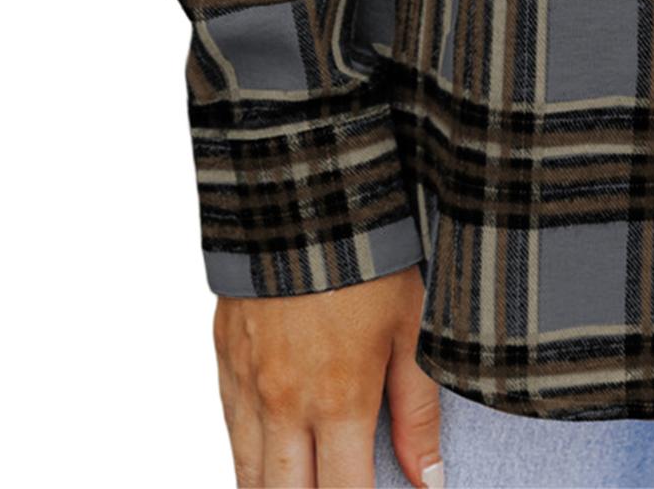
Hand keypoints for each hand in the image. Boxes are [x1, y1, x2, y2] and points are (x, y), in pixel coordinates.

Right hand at [213, 263, 440, 486]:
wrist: (303, 194)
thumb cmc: (371, 256)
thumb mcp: (412, 328)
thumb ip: (417, 411)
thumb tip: (428, 480)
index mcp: (340, 399)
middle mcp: (286, 403)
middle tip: (337, 488)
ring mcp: (248, 384)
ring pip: (249, 476)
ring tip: (306, 483)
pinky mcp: (225, 360)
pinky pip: (231, 434)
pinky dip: (249, 461)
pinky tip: (271, 465)